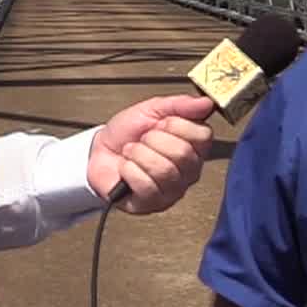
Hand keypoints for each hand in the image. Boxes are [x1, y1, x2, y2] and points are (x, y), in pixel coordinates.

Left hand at [88, 93, 214, 212]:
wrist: (100, 152)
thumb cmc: (126, 134)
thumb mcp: (151, 110)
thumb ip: (179, 105)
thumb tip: (206, 103)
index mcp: (193, 146)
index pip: (203, 136)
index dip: (177, 125)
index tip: (161, 123)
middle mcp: (188, 170)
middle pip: (182, 153)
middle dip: (153, 139)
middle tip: (143, 139)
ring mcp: (173, 189)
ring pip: (164, 170)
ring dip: (139, 154)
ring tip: (132, 153)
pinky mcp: (153, 203)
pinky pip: (146, 185)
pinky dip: (129, 170)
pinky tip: (127, 168)